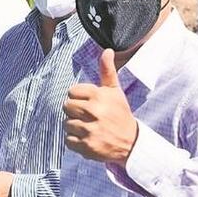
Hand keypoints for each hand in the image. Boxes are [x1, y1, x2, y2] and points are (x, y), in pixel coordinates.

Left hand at [63, 49, 138, 164]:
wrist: (131, 142)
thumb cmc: (120, 113)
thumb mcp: (115, 91)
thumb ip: (107, 71)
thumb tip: (107, 50)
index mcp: (99, 96)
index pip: (72, 92)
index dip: (79, 97)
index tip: (89, 102)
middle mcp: (94, 112)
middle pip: (66, 106)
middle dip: (75, 111)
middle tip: (88, 116)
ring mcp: (90, 130)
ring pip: (66, 123)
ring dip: (75, 126)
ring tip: (89, 127)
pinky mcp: (87, 146)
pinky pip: (68, 140)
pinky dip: (75, 141)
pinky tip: (87, 138)